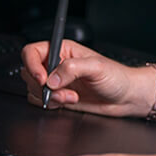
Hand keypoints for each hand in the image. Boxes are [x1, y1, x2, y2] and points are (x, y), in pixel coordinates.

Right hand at [20, 39, 148, 116]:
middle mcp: (56, 65)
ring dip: (49, 97)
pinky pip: (41, 102)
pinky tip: (70, 101)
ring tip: (71, 96)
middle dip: (43, 86)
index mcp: (62, 50)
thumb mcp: (96, 67)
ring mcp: (57, 82)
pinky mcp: (59, 97)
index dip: (32, 65)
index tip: (42, 78)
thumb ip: (72, 69)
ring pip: (33, 89)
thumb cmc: (117, 76)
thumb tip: (51, 79)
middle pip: (29, 73)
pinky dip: (52, 104)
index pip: (32, 52)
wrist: (126, 97)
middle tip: (62, 90)